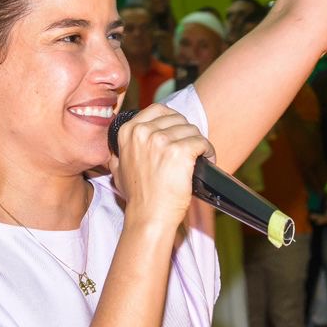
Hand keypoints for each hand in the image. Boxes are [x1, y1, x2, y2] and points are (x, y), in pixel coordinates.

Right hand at [109, 105, 214, 231]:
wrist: (149, 216)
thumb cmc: (138, 197)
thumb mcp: (118, 169)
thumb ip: (120, 153)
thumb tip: (123, 147)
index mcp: (128, 131)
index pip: (158, 110)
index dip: (172, 120)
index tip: (178, 133)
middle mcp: (143, 132)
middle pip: (177, 119)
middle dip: (187, 133)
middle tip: (191, 149)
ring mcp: (161, 141)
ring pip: (192, 130)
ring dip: (199, 143)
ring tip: (200, 157)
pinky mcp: (180, 151)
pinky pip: (202, 142)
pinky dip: (208, 151)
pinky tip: (207, 160)